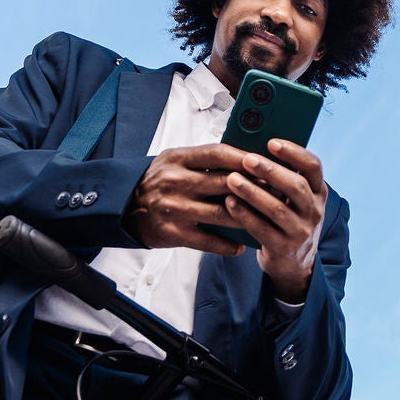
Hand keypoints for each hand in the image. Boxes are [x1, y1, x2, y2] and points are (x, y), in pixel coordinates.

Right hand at [124, 144, 254, 256]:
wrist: (123, 206)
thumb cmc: (157, 181)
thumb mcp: (174, 160)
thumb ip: (203, 160)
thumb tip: (244, 160)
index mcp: (178, 160)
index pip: (218, 154)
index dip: (244, 158)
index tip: (265, 163)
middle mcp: (176, 182)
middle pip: (226, 183)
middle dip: (255, 189)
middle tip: (276, 193)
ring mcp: (175, 208)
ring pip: (222, 213)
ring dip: (247, 218)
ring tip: (265, 220)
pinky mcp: (173, 232)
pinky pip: (208, 241)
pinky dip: (228, 245)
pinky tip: (241, 245)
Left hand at [222, 140, 326, 302]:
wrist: (294, 262)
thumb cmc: (287, 219)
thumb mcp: (295, 200)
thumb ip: (282, 178)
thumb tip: (252, 149)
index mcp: (318, 192)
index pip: (313, 167)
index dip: (294, 153)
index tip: (272, 142)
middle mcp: (314, 211)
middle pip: (295, 186)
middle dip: (270, 171)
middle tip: (247, 159)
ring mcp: (301, 231)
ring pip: (277, 209)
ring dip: (253, 192)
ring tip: (232, 179)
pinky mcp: (284, 248)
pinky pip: (262, 229)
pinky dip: (245, 215)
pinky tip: (229, 203)